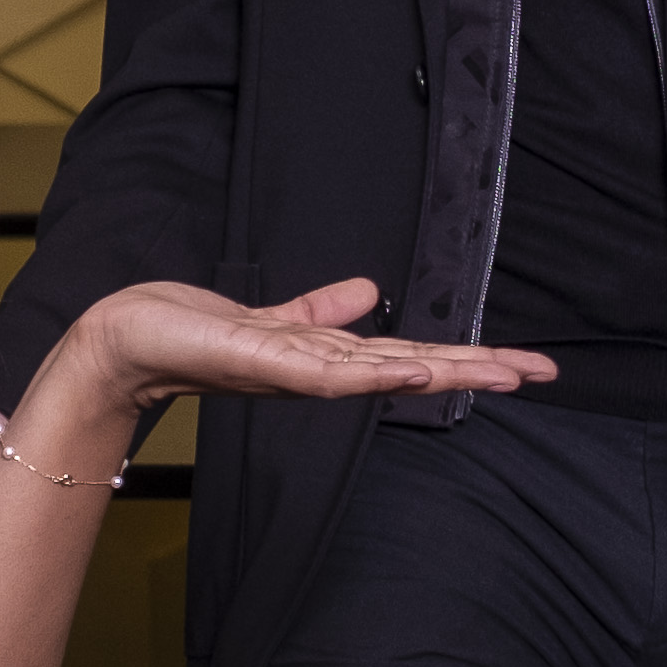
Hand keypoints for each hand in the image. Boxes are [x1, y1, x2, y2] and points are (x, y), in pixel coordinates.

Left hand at [26, 274, 548, 456]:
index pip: (410, 356)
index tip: (524, 363)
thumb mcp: (270, 317)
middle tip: (540, 374)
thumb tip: (368, 291)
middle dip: (476, 370)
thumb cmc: (190, 332)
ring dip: (442, 373)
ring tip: (499, 371)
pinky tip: (412, 372)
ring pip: (383, 374)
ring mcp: (295, 371)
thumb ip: (320, 310)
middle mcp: (319, 369)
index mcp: (326, 355)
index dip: (467, 357)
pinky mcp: (265, 366)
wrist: (127, 341)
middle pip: (412, 370)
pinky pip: (327, 373)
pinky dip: (371, 374)